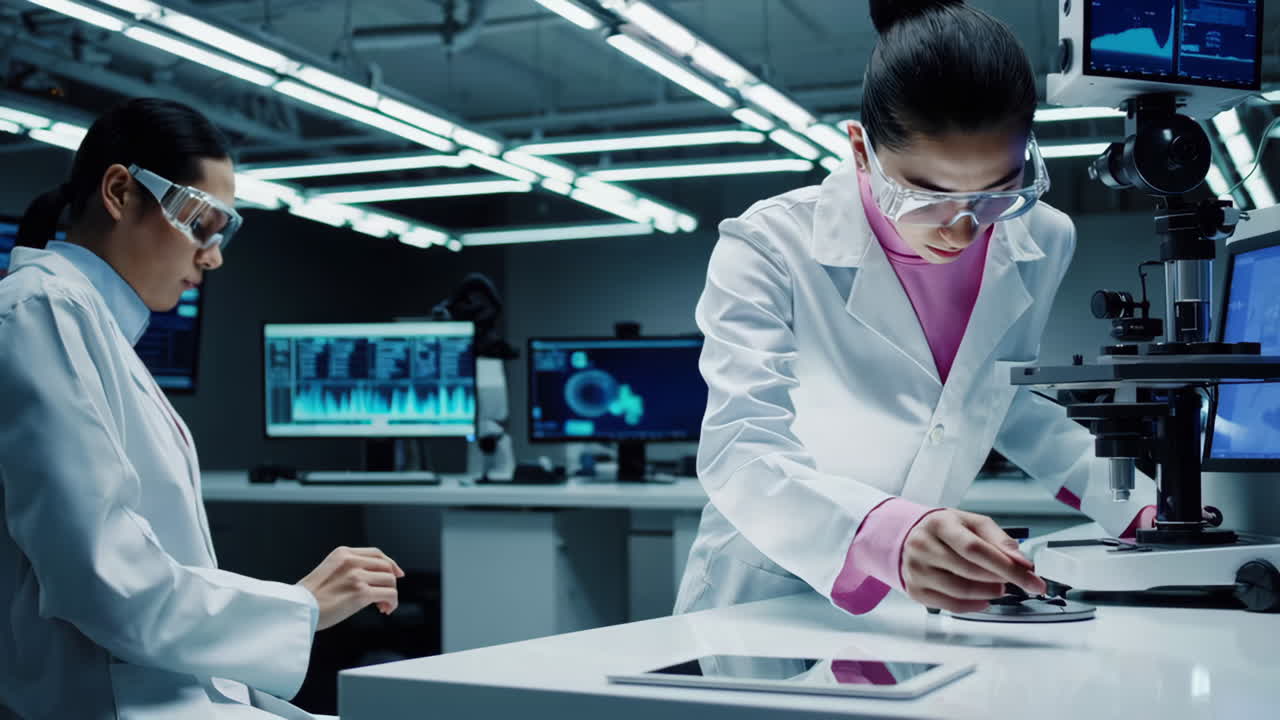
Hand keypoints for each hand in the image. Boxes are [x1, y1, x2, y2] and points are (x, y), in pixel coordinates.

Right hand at [298, 546, 405, 630]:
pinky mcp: (360, 594)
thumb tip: (372, 578)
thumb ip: (347, 568)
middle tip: (386, 597)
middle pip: (386, 567)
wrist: (297, 609)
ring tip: (383, 606)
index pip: (376, 553)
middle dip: (391, 582)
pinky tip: (385, 609)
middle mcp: (351, 561)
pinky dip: (392, 602)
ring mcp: (356, 576)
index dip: (391, 564)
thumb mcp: (328, 570)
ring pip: (390, 581)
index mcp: (343, 553)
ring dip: (391, 595)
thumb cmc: (309, 597)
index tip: (397, 574)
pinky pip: (389, 594)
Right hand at [902, 510, 1046, 613]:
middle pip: (970, 571)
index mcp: (939, 524)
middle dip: (1002, 579)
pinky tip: (984, 599)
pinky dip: (974, 606)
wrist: (908, 537)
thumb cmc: (945, 530)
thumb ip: (999, 539)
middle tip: (1018, 581)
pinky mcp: (915, 590)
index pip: (976, 549)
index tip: (1032, 579)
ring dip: (989, 593)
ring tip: (999, 587)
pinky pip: (950, 605)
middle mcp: (922, 546)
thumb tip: (1021, 561)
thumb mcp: (972, 523)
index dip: (1007, 566)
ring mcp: (916, 570)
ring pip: (961, 591)